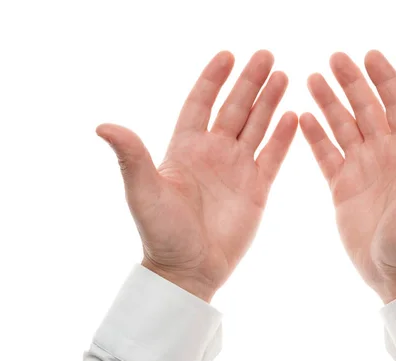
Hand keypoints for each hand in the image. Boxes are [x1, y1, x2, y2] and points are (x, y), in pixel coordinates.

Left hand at [96, 50, 296, 301]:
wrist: (189, 270)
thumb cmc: (162, 233)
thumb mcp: (143, 192)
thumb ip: (131, 156)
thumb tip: (103, 126)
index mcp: (185, 148)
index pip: (200, 103)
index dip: (213, 79)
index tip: (227, 55)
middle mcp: (213, 153)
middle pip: (234, 108)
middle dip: (250, 82)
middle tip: (266, 55)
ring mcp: (237, 170)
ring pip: (256, 127)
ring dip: (269, 102)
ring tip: (283, 76)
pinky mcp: (257, 189)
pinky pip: (272, 156)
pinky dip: (282, 137)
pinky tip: (292, 116)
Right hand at [300, 50, 395, 303]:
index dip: (384, 79)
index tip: (369, 55)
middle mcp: (385, 153)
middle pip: (366, 109)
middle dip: (351, 83)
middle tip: (333, 59)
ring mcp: (362, 169)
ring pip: (343, 127)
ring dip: (329, 103)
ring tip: (311, 78)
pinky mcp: (342, 187)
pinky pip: (326, 154)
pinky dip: (315, 136)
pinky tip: (302, 118)